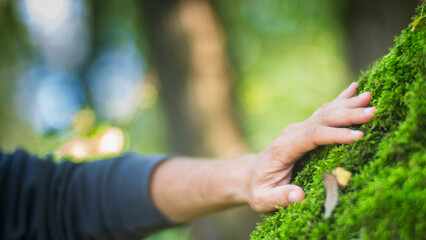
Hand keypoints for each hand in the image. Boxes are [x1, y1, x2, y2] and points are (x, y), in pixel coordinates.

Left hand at [245, 82, 375, 212]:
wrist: (250, 175)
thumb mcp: (263, 199)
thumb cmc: (259, 188)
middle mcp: (291, 134)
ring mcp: (298, 129)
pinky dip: (339, 100)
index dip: (334, 135)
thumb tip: (299, 195)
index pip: (311, 137)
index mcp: (283, 149)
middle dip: (347, 115)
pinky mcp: (304, 128)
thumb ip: (280, 197)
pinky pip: (323, 112)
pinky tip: (353, 89)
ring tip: (369, 97)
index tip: (358, 136)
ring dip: (347, 105)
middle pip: (321, 120)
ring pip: (325, 112)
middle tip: (373, 111)